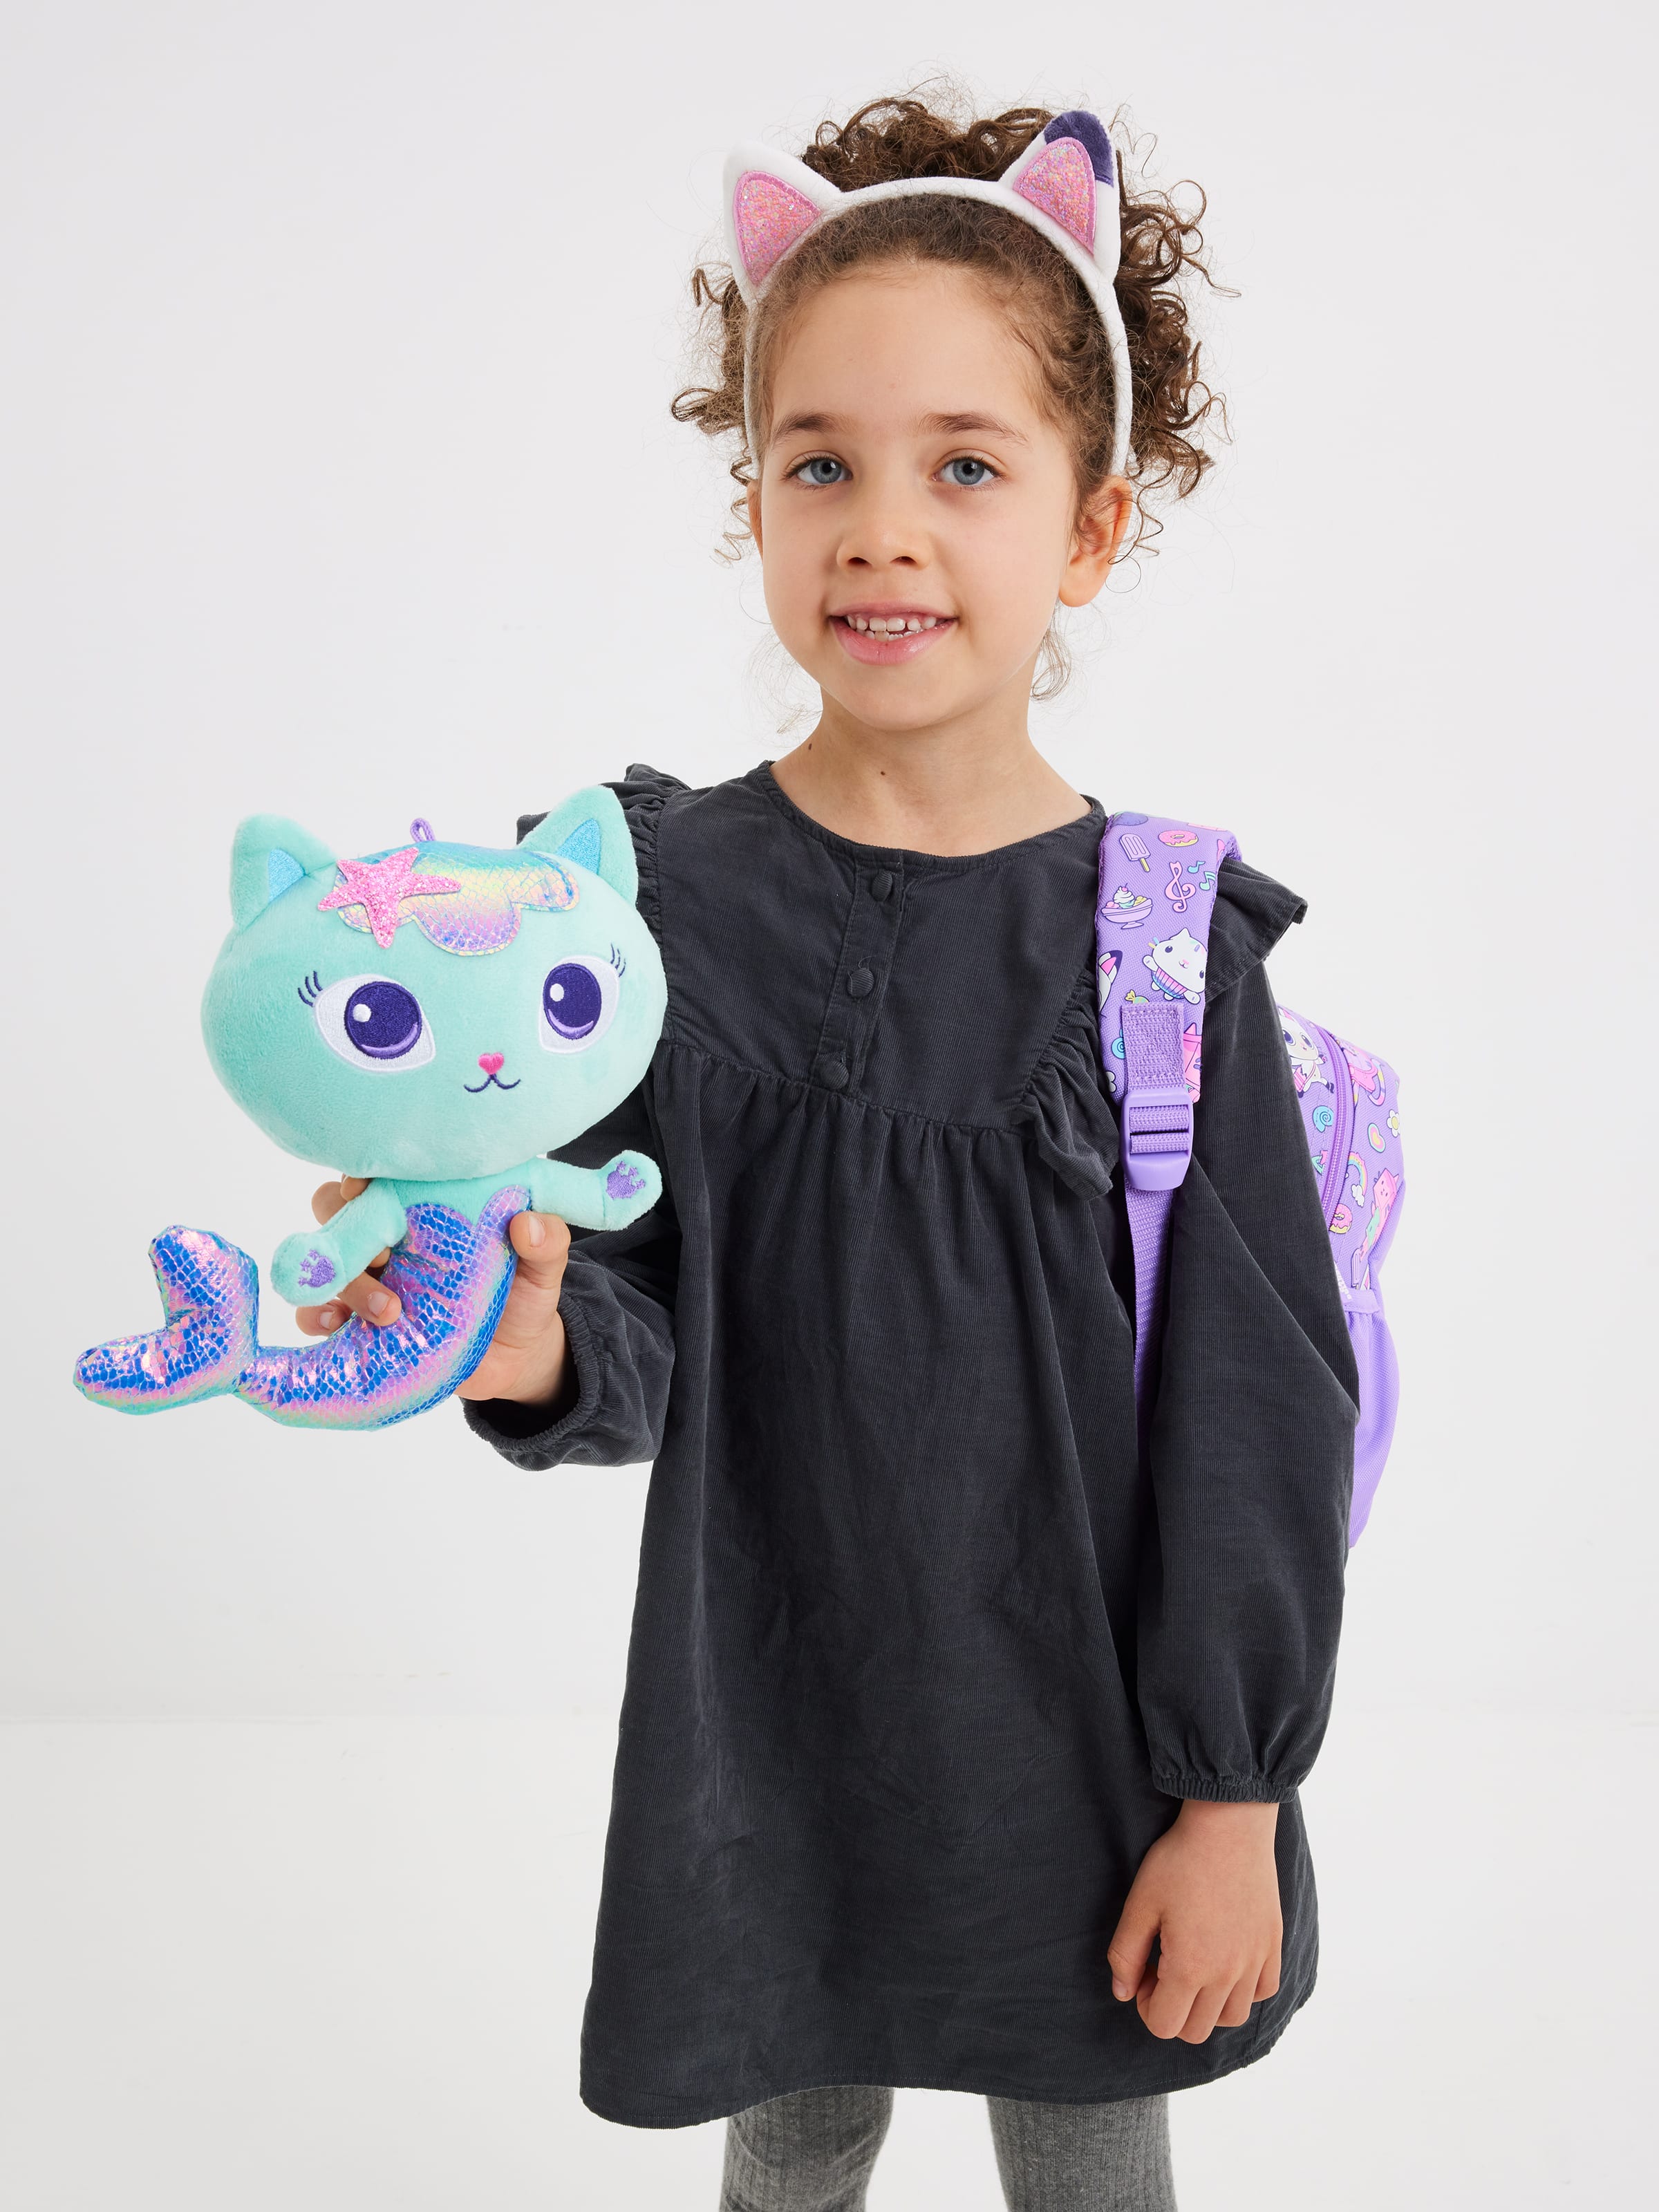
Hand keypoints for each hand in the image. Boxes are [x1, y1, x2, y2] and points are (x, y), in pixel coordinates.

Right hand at [296, 1180, 572, 1411]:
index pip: (380, 1172)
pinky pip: (316, 1313)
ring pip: (322, 1260)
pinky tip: (336, 1325)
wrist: (515, 1358)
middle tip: (384, 1255)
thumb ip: (547, 1242)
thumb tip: (528, 1223)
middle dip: (346, 1227)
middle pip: (334, 1208)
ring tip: (389, 1311)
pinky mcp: (358, 1322)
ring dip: (343, 1282)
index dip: (364, 1172)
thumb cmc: (521, 1294)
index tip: (367, 1186)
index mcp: (426, 1206)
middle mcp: (388, 1234)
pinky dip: (316, 1316)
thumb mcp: (542, 1268)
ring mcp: (369, 1277)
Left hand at [1106, 1801, 1281, 2043]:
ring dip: (1207, 2006)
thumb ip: (1124, 1954)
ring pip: (1232, 2018)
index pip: (1164, 2025)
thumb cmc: (1179, 1860)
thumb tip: (1122, 1994)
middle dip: (1172, 2009)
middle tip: (1163, 1967)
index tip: (1142, 1971)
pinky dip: (1243, 1989)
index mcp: (1190, 1968)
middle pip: (1196, 2030)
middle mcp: (1227, 1975)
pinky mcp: (1272, 1945)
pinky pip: (1263, 1992)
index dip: (1144, 2005)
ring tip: (1195, 1966)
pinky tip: (1226, 1960)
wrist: (1229, 1826)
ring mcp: (1255, 1962)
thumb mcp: (1139, 1903)